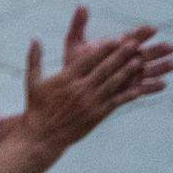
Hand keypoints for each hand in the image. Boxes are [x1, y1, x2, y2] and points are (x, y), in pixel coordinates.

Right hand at [20, 9, 172, 150]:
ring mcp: (90, 102)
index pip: (88, 59)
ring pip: (112, 84)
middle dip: (120, 55)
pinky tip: (140, 88)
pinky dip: (128, 95)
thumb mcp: (32, 80)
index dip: (103, 49)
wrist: (42, 134)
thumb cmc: (37, 106)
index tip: (115, 39)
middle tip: (134, 44)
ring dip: (128, 72)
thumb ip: (34, 58)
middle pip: (104, 68)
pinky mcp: (97, 115)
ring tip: (140, 61)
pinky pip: (115, 102)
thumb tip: (34, 38)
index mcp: (66, 78)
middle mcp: (80, 89)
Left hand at [57, 6, 172, 84]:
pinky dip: (153, 87)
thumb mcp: (74, 43)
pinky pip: (143, 89)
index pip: (130, 38)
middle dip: (158, 50)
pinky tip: (164, 85)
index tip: (152, 28)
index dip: (141, 33)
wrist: (72, 87)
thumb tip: (81, 5)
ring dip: (161, 67)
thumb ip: (78, 25)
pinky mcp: (128, 90)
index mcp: (115, 48)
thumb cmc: (75, 64)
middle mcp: (125, 61)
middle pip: (144, 53)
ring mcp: (128, 76)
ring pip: (148, 70)